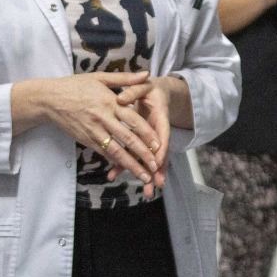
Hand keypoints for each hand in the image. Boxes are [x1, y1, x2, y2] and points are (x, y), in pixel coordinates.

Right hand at [35, 70, 159, 186]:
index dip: (147, 133)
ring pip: (116, 151)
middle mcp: (103, 118)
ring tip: (144, 175)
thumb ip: (125, 78)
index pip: (133, 119)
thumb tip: (146, 74)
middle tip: (156, 166)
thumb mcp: (100, 77)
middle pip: (127, 138)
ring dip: (131, 164)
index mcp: (109, 102)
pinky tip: (125, 169)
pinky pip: (103, 152)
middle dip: (143, 154)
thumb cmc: (76, 86)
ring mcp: (93, 131)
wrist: (49, 99)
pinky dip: (115, 161)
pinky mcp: (86, 139)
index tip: (159, 143)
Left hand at [113, 76, 171, 194]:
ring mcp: (148, 139)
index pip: (162, 135)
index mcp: (160, 116)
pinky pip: (133, 154)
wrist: (154, 91)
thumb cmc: (148, 87)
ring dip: (145, 174)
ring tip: (146, 192)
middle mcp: (156, 131)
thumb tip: (121, 99)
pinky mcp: (138, 141)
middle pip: (159, 153)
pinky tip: (114, 175)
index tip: (157, 162)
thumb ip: (133, 91)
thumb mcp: (143, 85)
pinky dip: (124, 165)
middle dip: (157, 170)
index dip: (161, 149)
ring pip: (147, 158)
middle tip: (156, 186)